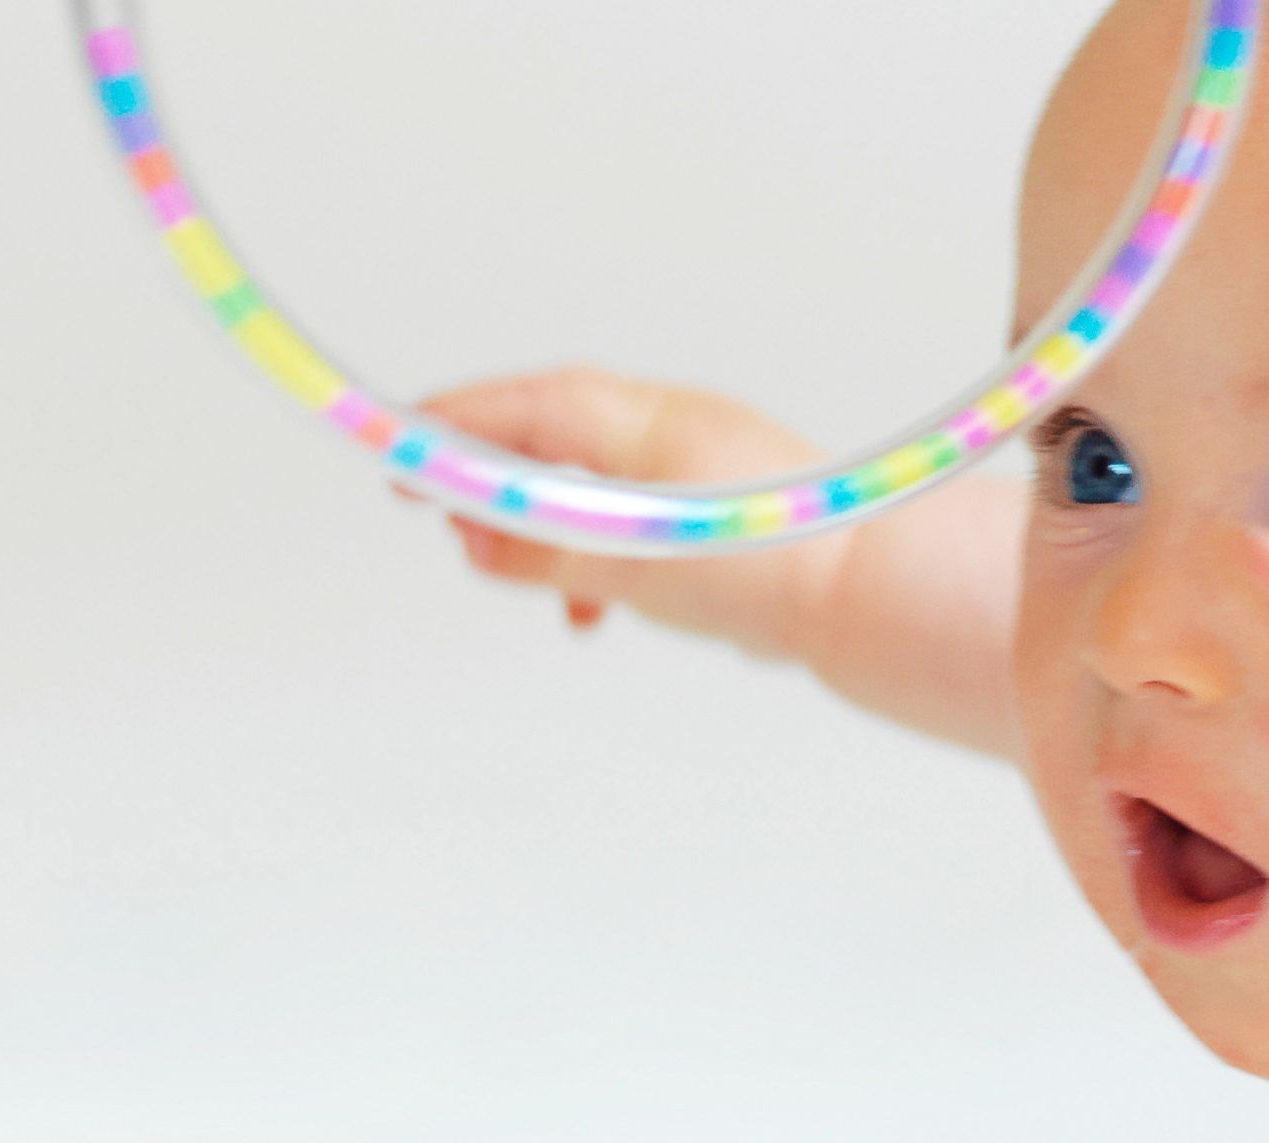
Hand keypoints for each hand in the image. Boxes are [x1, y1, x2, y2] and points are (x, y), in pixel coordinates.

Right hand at [396, 367, 846, 662]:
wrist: (871, 596)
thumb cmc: (770, 563)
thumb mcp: (631, 561)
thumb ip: (546, 551)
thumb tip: (478, 541)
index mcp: (645, 422)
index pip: (528, 406)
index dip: (456, 425)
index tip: (398, 447)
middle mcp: (672, 434)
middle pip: (555, 440)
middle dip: (495, 478)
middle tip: (442, 512)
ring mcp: (701, 473)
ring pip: (593, 490)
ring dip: (548, 532)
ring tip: (528, 582)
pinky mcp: (722, 520)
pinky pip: (635, 526)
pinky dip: (598, 561)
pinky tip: (595, 611)